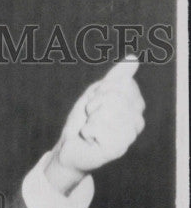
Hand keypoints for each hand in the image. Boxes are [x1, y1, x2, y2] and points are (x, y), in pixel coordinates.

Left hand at [44, 56, 145, 193]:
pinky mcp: (118, 149)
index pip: (123, 83)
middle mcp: (138, 121)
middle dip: (95, 104)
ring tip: (91, 129)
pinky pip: (99, 127)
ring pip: (108, 111)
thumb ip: (115, 77)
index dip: (102, 90)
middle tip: (91, 118)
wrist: (70, 147)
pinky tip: (90, 140)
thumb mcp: (97, 93)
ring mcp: (129, 136)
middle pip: (116, 96)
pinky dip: (87, 131)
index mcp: (136, 106)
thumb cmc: (84, 120)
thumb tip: (133, 58)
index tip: (95, 103)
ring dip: (91, 119)